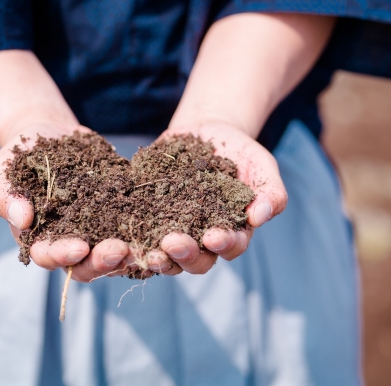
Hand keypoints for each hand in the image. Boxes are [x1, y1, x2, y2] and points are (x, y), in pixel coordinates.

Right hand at [0, 122, 137, 281]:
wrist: (49, 133)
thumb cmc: (20, 155)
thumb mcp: (4, 170)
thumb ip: (8, 196)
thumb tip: (23, 219)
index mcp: (39, 239)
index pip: (49, 256)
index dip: (63, 255)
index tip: (79, 247)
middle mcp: (70, 241)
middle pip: (87, 264)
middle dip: (103, 261)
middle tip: (119, 251)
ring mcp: (97, 229)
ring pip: (116, 252)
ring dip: (131, 253)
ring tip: (145, 247)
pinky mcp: (119, 212)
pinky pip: (137, 225)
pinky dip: (149, 229)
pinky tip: (163, 225)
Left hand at [143, 121, 287, 274]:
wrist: (208, 131)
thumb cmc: (241, 153)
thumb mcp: (262, 165)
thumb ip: (270, 192)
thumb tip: (261, 215)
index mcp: (232, 233)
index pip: (230, 246)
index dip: (223, 244)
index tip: (213, 235)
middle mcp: (201, 240)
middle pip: (195, 260)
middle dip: (184, 254)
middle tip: (173, 242)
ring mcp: (173, 230)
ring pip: (165, 255)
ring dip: (157, 256)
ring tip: (147, 250)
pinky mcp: (148, 217)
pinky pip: (138, 233)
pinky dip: (130, 238)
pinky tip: (121, 234)